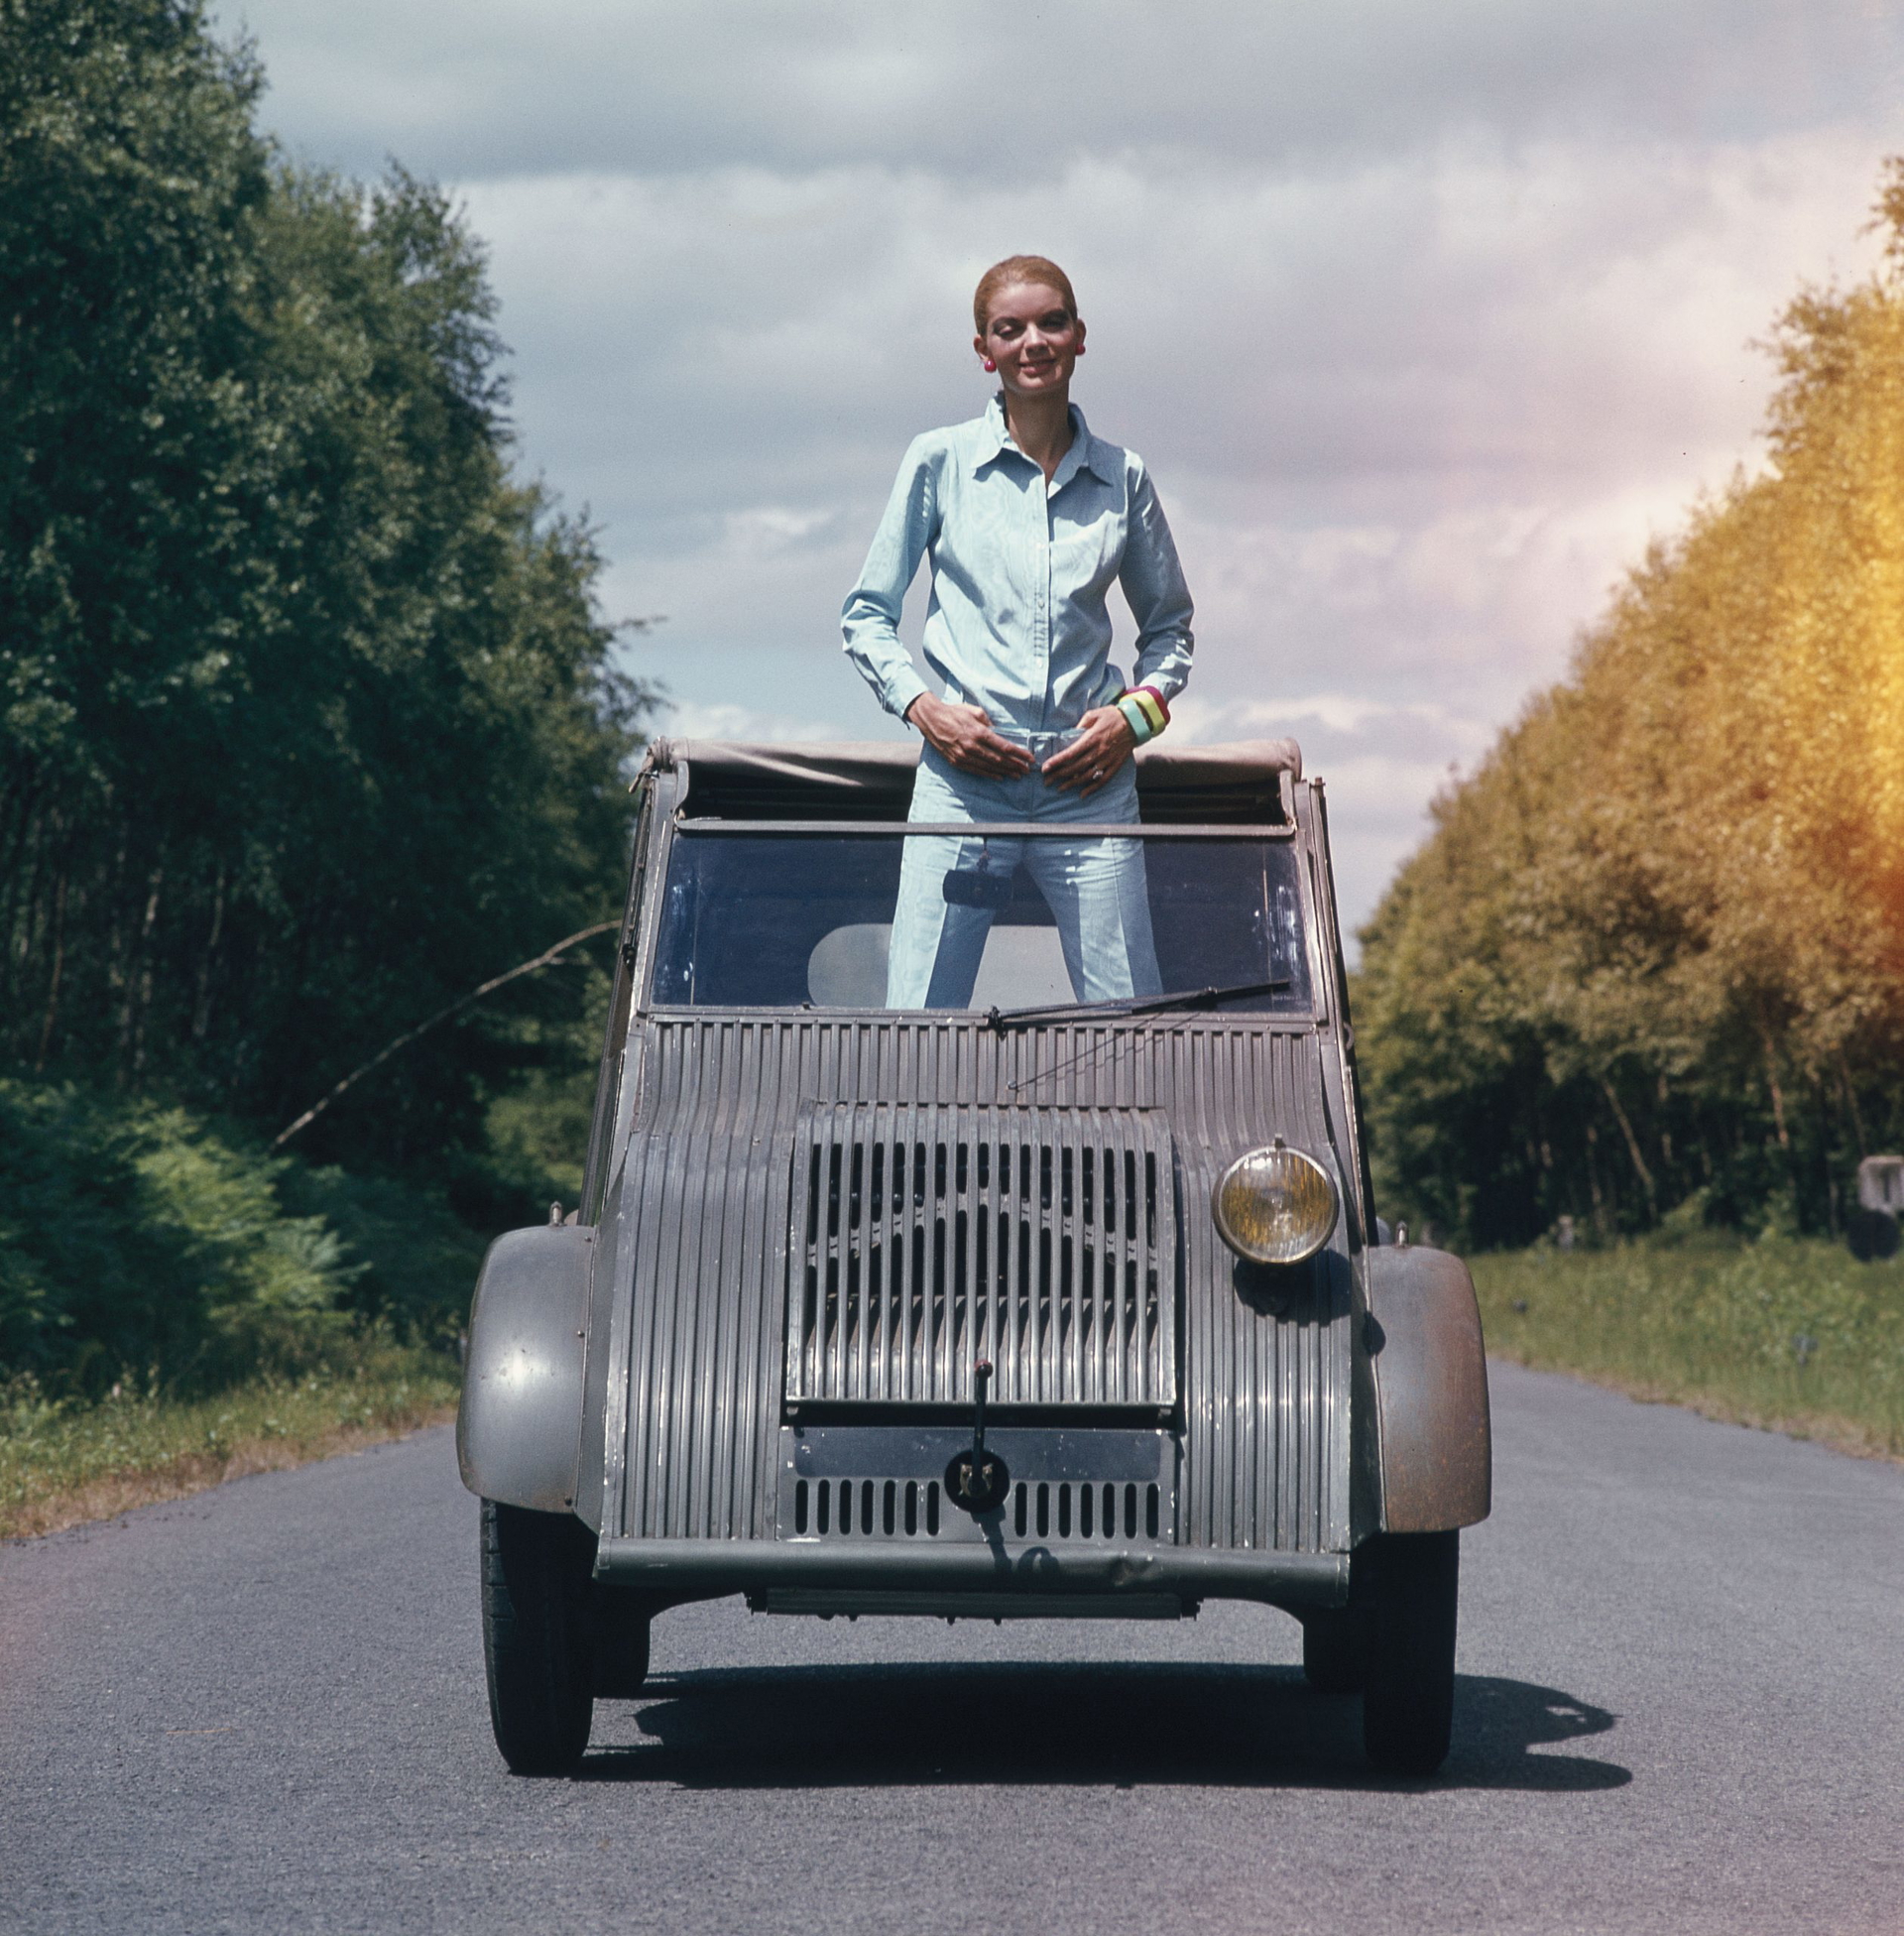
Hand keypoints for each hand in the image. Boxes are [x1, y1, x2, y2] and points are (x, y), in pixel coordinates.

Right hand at [906, 693, 1033, 777]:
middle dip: (1015, 766)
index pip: (1004, 747)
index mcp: (979, 732)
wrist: (931, 720)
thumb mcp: (974, 711)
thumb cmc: (954, 713)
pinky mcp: (956, 762)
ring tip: (1017, 775)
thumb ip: (988, 722)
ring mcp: (964, 756)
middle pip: (999, 760)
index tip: (1030, 758)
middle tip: (1027, 770)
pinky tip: (999, 776)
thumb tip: (999, 732)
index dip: (1019, 754)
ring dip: (1005, 772)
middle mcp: (972, 746)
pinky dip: (989, 774)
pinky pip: (976, 771)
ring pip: (989, 767)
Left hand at [1040, 705, 1135, 796]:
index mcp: (1092, 738)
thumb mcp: (1093, 714)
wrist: (1135, 721)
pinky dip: (1092, 789)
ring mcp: (1107, 760)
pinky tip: (1082, 794)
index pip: (1070, 753)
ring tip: (1060, 788)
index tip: (1045, 768)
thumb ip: (1080, 725)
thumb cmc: (1112, 716)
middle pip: (1075, 767)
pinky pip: (1103, 780)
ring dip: (1072, 784)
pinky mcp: (1115, 765)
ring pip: (1087, 776)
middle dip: (1059, 775)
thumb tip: (1070, 735)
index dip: (1056, 762)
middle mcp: (1099, 751)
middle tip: (1047, 781)